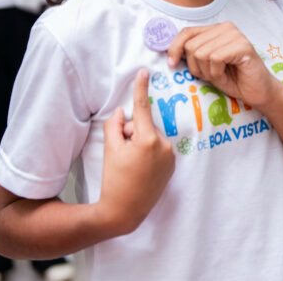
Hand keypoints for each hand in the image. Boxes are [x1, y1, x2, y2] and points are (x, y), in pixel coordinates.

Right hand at [97, 69, 174, 234]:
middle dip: (131, 132)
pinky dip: (148, 152)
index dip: (141, 87)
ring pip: (151, 136)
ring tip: (131, 164)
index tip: (145, 71)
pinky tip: (140, 169)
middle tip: (121, 154)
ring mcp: (170, 156)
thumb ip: (115, 125)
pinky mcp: (172, 164)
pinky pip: (158, 148)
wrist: (124, 211)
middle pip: (144, 125)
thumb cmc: (114, 179)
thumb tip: (123, 111)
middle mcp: (164, 145)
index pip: (143, 107)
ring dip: (140, 143)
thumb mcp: (110, 148)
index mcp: (148, 139)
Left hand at [166, 22, 282, 109]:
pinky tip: (227, 74)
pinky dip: (216, 72)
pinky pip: (215, 58)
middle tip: (211, 75)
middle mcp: (225, 27)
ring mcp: (235, 35)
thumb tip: (171, 52)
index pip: (186, 32)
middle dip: (196, 67)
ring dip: (207, 72)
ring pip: (201, 53)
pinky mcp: (243, 46)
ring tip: (220, 75)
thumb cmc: (233, 80)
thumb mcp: (206, 66)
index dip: (174, 48)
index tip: (171, 64)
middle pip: (191, 46)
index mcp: (215, 29)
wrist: (258, 93)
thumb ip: (192, 55)